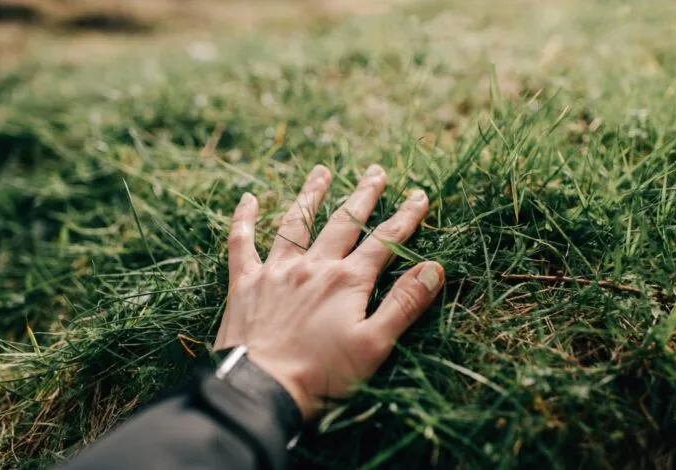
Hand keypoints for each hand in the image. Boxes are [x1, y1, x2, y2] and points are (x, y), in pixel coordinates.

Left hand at [214, 164, 443, 417]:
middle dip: (363, 196)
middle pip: (343, 223)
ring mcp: (275, 271)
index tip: (419, 195)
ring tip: (321, 171)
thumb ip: (404, 304)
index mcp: (347, 281)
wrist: (260, 391)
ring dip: (310, 195)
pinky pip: (242, 243)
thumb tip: (434, 267)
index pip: (384, 242)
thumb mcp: (374, 345)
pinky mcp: (244, 284)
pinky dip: (244, 220)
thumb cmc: (322, 375)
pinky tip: (248, 198)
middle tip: (375, 171)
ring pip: (296, 224)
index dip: (405, 217)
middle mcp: (312, 266)